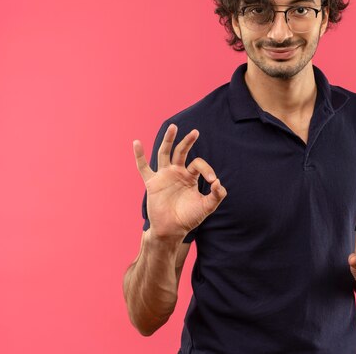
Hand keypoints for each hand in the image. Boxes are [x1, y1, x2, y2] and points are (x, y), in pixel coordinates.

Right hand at [133, 123, 226, 240]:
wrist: (172, 230)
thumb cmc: (189, 218)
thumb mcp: (206, 207)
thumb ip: (216, 196)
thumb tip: (219, 183)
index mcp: (189, 176)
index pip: (198, 164)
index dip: (207, 169)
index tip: (213, 181)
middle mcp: (176, 172)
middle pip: (181, 152)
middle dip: (187, 142)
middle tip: (195, 132)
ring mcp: (164, 176)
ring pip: (164, 153)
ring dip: (168, 140)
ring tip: (173, 126)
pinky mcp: (152, 183)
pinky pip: (143, 167)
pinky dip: (139, 155)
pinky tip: (136, 142)